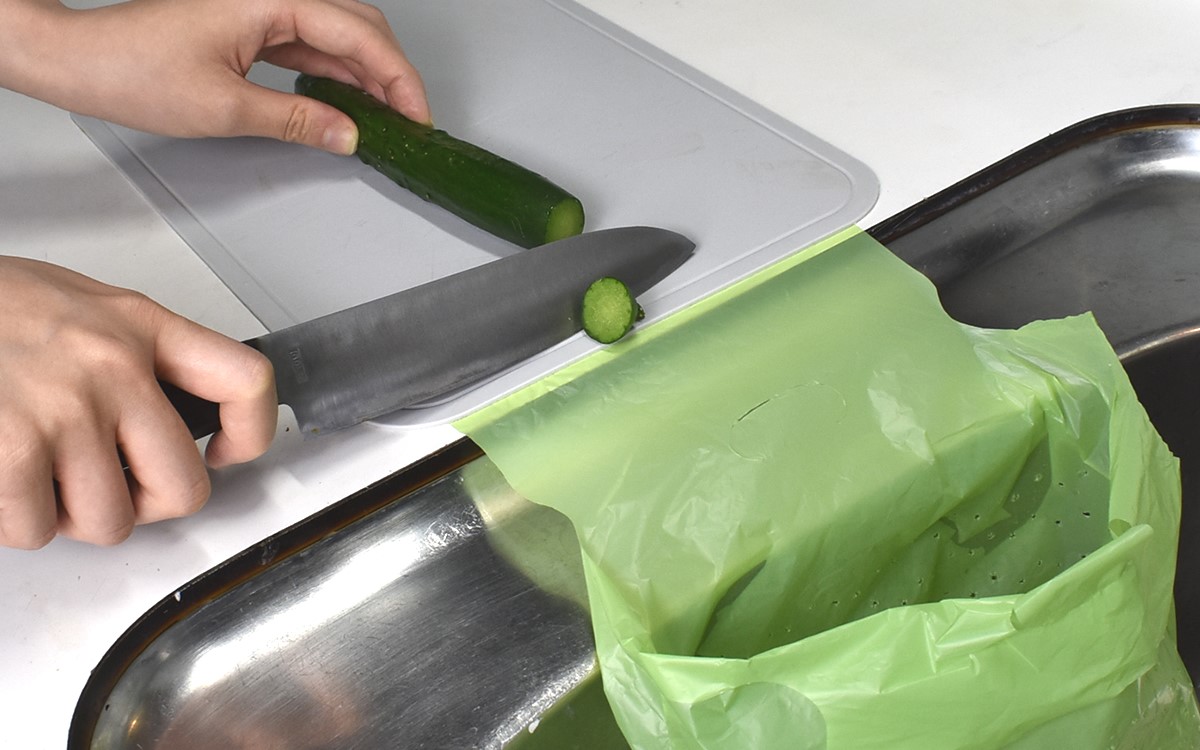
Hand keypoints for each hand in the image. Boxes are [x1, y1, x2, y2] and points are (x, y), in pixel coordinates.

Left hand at [0, 0, 430, 153]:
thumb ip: (298, 119)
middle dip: (392, 74)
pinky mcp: (252, 27)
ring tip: (388, 120)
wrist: (80, 61)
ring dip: (367, 77)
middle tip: (411, 122)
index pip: (359, 35)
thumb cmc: (133, 70)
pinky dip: (337, 75)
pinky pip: (311, 46)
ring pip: (338, 36)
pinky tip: (349, 104)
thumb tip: (349, 134)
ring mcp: (262, 9)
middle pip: (359, 26)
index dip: (398, 78)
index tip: (417, 117)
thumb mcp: (225, 108)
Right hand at [0, 257, 276, 548]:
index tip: (225, 452)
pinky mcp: (13, 451)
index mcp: (140, 326)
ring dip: (69, 515)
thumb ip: (131, 350)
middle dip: (144, 503)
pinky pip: (37, 528)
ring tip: (36, 472)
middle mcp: (115, 369)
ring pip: (109, 523)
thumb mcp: (73, 302)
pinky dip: (14, 518)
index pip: (246, 380)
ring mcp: (65, 412)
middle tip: (109, 487)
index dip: (252, 432)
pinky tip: (0, 477)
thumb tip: (168, 413)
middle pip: (183, 487)